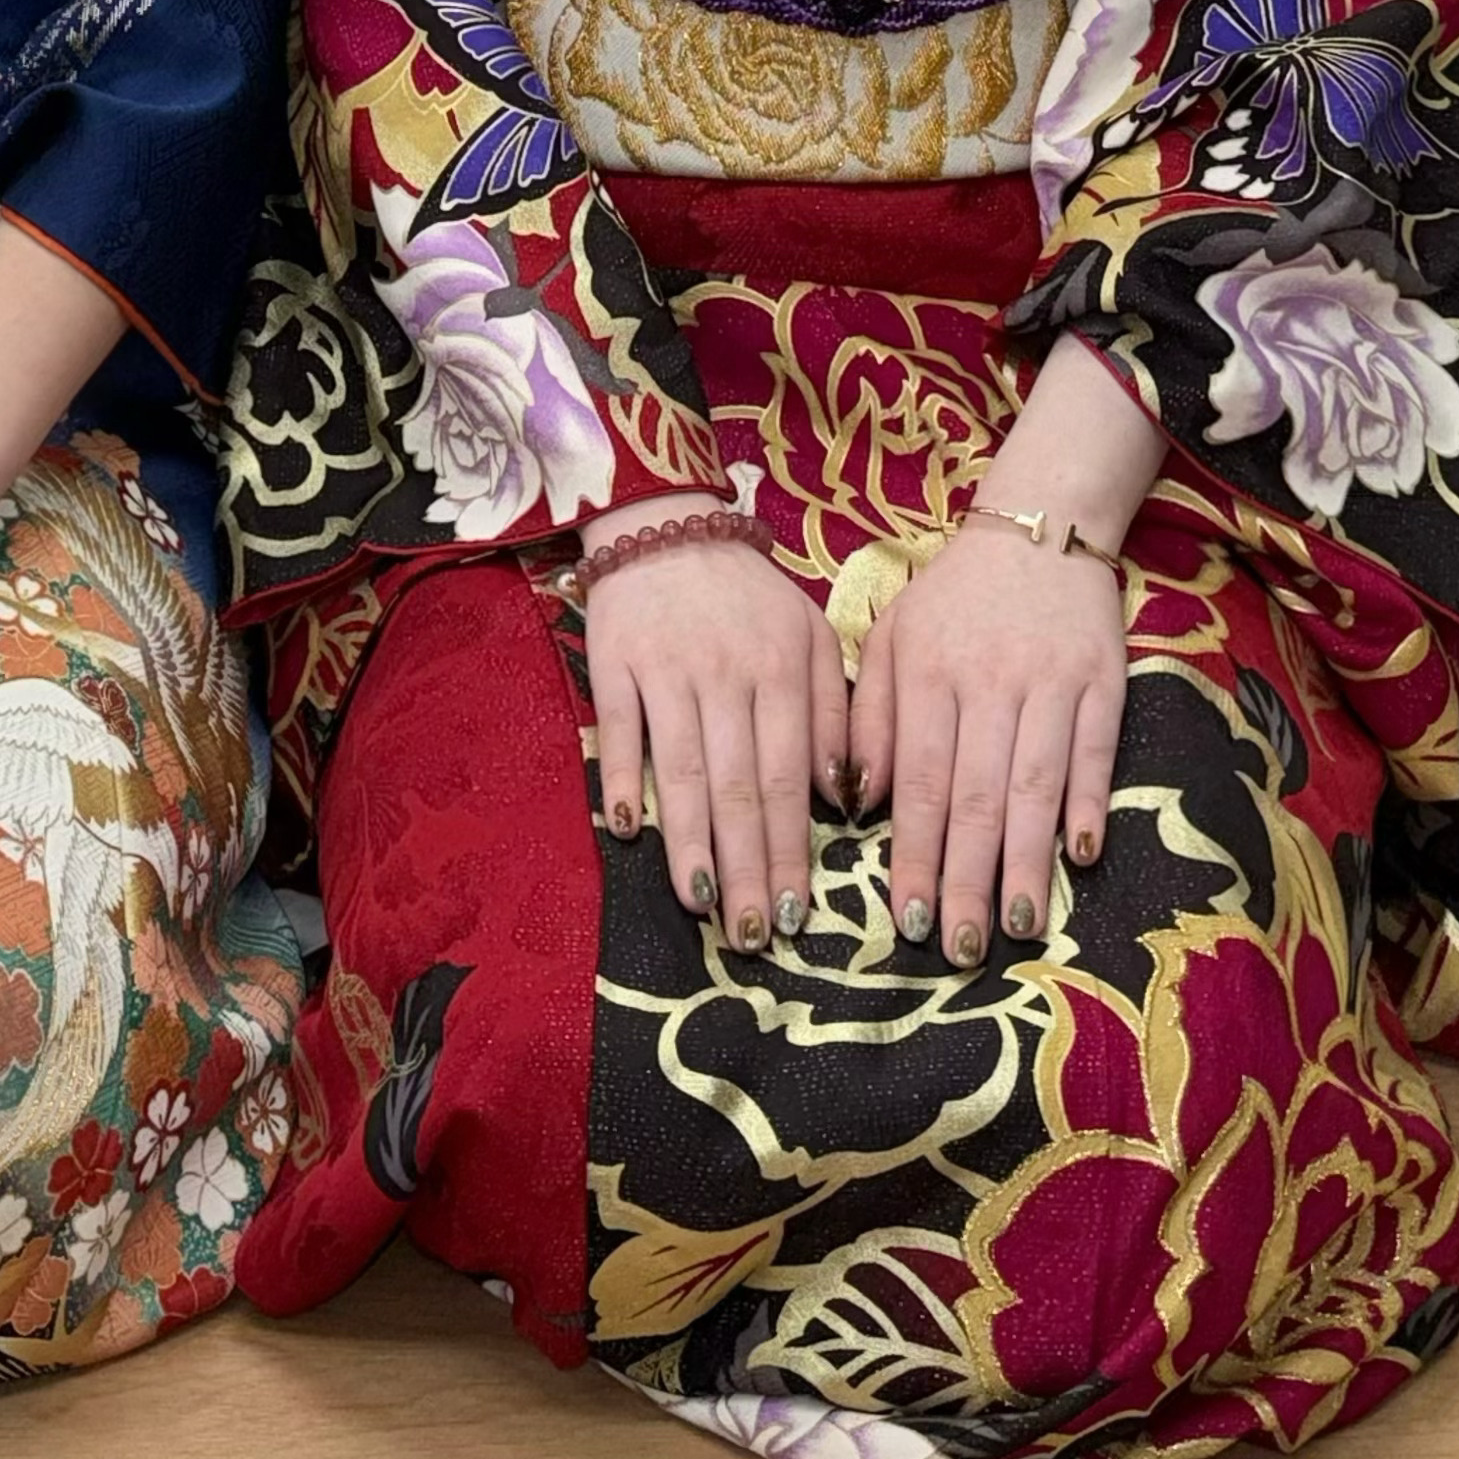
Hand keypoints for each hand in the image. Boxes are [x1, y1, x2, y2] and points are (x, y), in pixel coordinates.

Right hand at [583, 508, 853, 946]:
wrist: (667, 521)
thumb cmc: (747, 594)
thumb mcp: (810, 633)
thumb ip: (834, 711)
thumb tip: (845, 795)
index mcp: (782, 670)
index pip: (790, 778)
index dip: (792, 850)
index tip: (798, 915)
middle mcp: (726, 674)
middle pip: (738, 786)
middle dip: (748, 867)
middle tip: (752, 936)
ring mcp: (666, 669)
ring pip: (681, 769)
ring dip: (691, 840)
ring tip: (701, 902)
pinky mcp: (613, 662)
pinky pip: (620, 730)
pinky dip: (624, 780)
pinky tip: (631, 832)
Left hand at [848, 521, 1125, 965]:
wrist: (1037, 529)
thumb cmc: (953, 600)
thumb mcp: (892, 639)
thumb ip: (870, 718)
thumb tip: (858, 801)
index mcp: (927, 673)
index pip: (918, 779)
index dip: (913, 852)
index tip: (905, 919)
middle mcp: (987, 680)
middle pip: (975, 793)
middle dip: (967, 877)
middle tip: (960, 947)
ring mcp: (1049, 680)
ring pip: (1035, 782)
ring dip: (1027, 858)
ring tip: (1020, 924)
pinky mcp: (1103, 679)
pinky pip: (1096, 749)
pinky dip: (1090, 801)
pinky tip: (1083, 855)